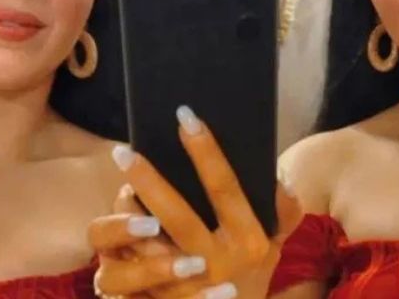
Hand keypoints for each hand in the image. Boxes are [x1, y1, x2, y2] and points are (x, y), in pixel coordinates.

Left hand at [88, 105, 301, 298]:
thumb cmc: (252, 279)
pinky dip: (122, 245)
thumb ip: (283, 212)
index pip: (225, 188)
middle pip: (177, 214)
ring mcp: (188, 286)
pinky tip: (115, 223)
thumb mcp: (275, 246)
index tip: (186, 117)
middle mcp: (218, 262)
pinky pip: (134, 269)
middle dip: (149, 179)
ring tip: (121, 185)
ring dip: (129, 213)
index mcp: (250, 240)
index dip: (206, 151)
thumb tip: (279, 176)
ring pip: (148, 243)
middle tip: (123, 149)